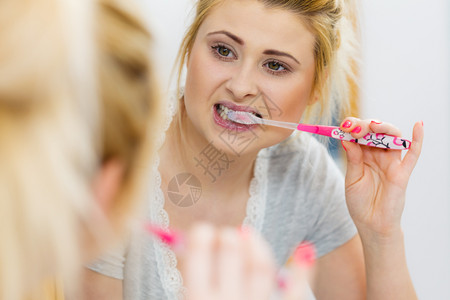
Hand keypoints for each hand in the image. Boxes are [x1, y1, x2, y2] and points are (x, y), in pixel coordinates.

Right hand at [182, 224, 313, 299]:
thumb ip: (189, 274)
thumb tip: (178, 238)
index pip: (199, 252)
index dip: (201, 234)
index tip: (203, 230)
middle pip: (232, 252)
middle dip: (228, 236)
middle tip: (227, 235)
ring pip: (261, 265)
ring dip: (256, 243)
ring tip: (248, 235)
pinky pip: (295, 291)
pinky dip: (303, 269)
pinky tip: (305, 249)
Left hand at [340, 118, 423, 237]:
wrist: (371, 224)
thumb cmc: (360, 202)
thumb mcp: (352, 179)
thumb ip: (352, 159)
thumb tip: (346, 139)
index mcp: (363, 155)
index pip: (361, 134)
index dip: (353, 127)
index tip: (343, 125)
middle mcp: (378, 155)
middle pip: (376, 132)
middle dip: (366, 126)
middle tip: (354, 127)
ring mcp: (391, 163)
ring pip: (393, 138)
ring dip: (384, 128)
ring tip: (373, 126)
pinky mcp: (402, 173)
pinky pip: (413, 155)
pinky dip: (418, 140)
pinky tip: (419, 125)